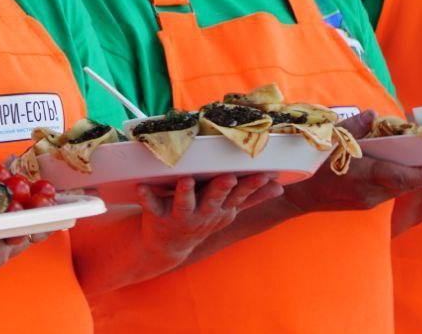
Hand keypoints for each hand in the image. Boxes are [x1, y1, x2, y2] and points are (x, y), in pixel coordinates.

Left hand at [137, 173, 282, 263]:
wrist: (168, 246)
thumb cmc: (201, 219)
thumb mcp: (228, 211)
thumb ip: (251, 197)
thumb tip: (279, 187)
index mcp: (221, 209)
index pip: (238, 196)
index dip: (251, 186)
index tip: (265, 174)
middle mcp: (203, 214)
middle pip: (214, 200)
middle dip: (221, 189)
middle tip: (228, 177)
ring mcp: (181, 217)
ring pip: (184, 204)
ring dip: (185, 193)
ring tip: (186, 180)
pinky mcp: (157, 216)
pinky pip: (151, 206)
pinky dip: (147, 197)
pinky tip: (142, 186)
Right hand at [285, 111, 421, 212]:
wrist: (298, 196)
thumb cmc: (311, 168)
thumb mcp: (328, 142)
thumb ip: (352, 128)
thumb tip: (372, 114)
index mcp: (364, 176)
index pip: (405, 178)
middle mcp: (372, 193)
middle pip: (408, 183)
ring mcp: (370, 201)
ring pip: (400, 187)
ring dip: (413, 175)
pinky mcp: (368, 203)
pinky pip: (390, 190)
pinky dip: (399, 178)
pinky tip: (399, 167)